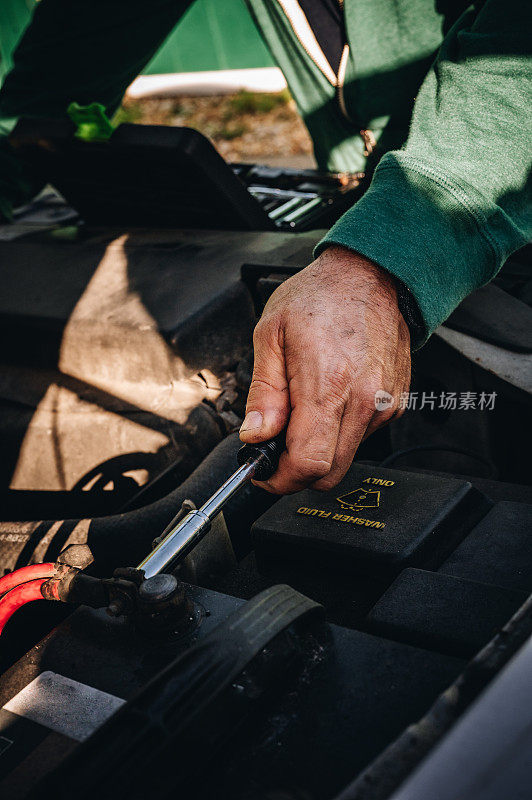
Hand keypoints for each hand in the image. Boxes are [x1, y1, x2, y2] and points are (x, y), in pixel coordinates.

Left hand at [239, 245, 410, 492]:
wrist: (373, 275)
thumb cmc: (322, 297)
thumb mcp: (271, 335)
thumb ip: (263, 393)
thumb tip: (256, 435)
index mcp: (328, 386)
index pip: (308, 465)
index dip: (280, 478)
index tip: (263, 470)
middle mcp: (364, 402)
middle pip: (329, 474)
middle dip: (296, 470)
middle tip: (276, 445)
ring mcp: (383, 405)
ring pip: (346, 459)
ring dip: (318, 450)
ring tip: (302, 409)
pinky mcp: (395, 404)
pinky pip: (362, 438)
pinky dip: (339, 432)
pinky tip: (329, 399)